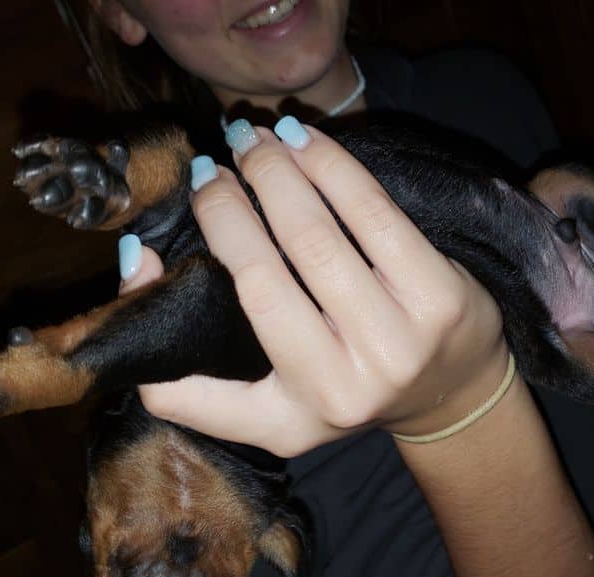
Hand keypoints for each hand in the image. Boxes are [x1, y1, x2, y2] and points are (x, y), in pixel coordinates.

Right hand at [119, 119, 507, 456]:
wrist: (451, 392)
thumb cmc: (346, 389)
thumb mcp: (268, 413)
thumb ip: (195, 383)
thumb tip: (142, 262)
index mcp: (291, 418)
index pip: (215, 349)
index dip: (171, 281)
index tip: (159, 225)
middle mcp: (344, 387)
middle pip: (268, 273)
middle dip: (231, 202)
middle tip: (214, 162)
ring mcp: (398, 342)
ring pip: (318, 236)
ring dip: (278, 173)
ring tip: (254, 140)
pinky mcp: (441, 298)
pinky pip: (374, 215)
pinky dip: (332, 168)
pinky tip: (305, 143)